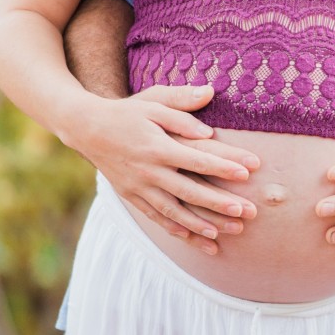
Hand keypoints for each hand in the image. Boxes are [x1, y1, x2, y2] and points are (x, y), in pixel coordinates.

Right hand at [65, 85, 259, 254]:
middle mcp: (148, 170)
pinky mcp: (132, 197)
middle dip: (218, 203)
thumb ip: (181, 103)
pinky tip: (196, 239)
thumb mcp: (152, 100)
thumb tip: (209, 96)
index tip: (248, 172)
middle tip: (245, 211)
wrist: (87, 129)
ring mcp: (138, 187)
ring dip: (200, 225)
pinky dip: (177, 230)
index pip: (196, 158)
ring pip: (173, 212)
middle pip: (189, 191)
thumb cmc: (126, 113)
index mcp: (157, 146)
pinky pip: (157, 218)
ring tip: (225, 235)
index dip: (223, 166)